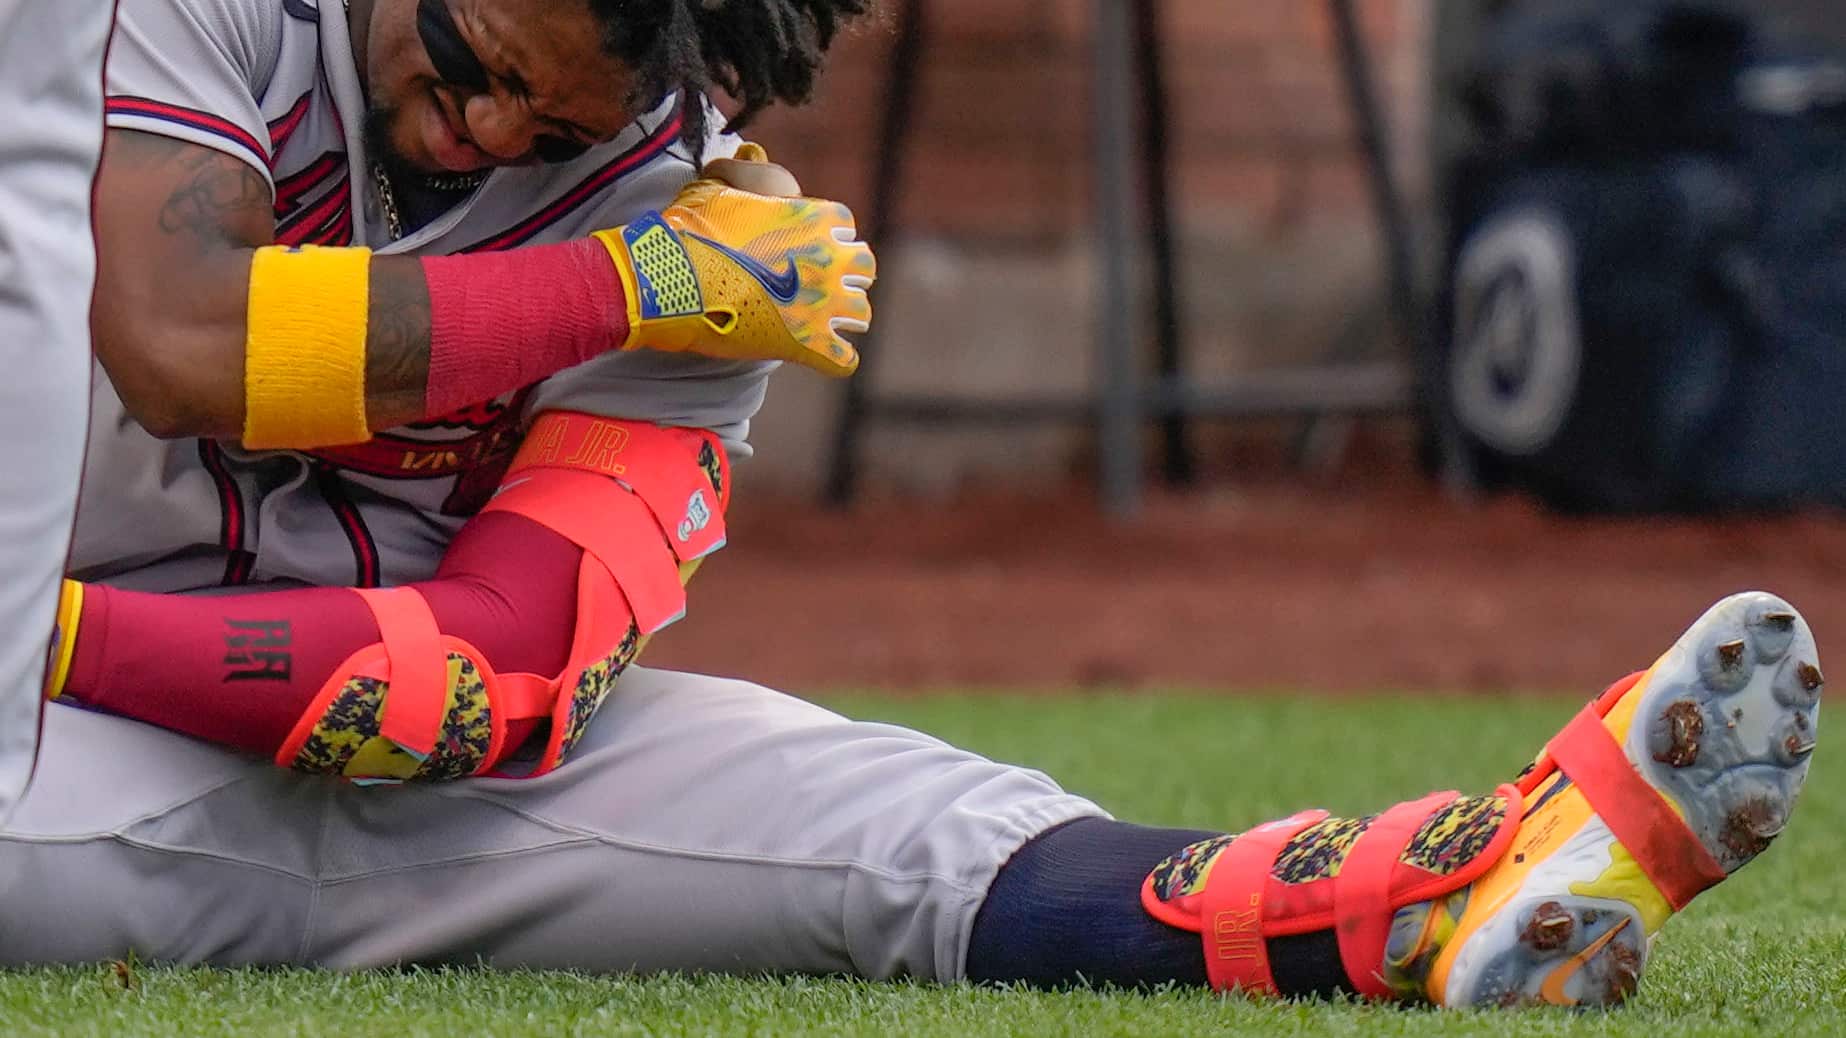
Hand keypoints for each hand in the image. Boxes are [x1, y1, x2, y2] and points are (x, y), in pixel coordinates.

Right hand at [593, 144, 874, 376]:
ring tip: (822, 322)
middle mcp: (828, 259)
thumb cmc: (689, 229)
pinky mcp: (807, 344)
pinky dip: (835, 359)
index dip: (827, 235)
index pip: (844, 224)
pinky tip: (820, 356)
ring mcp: (821, 303)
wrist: (669, 276)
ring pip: (860, 314)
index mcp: (813, 217)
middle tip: (822, 283)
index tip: (809, 244)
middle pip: (864, 266)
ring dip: (844, 317)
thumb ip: (740, 173)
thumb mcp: (714, 186)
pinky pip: (843, 360)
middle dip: (847, 274)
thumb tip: (746, 156)